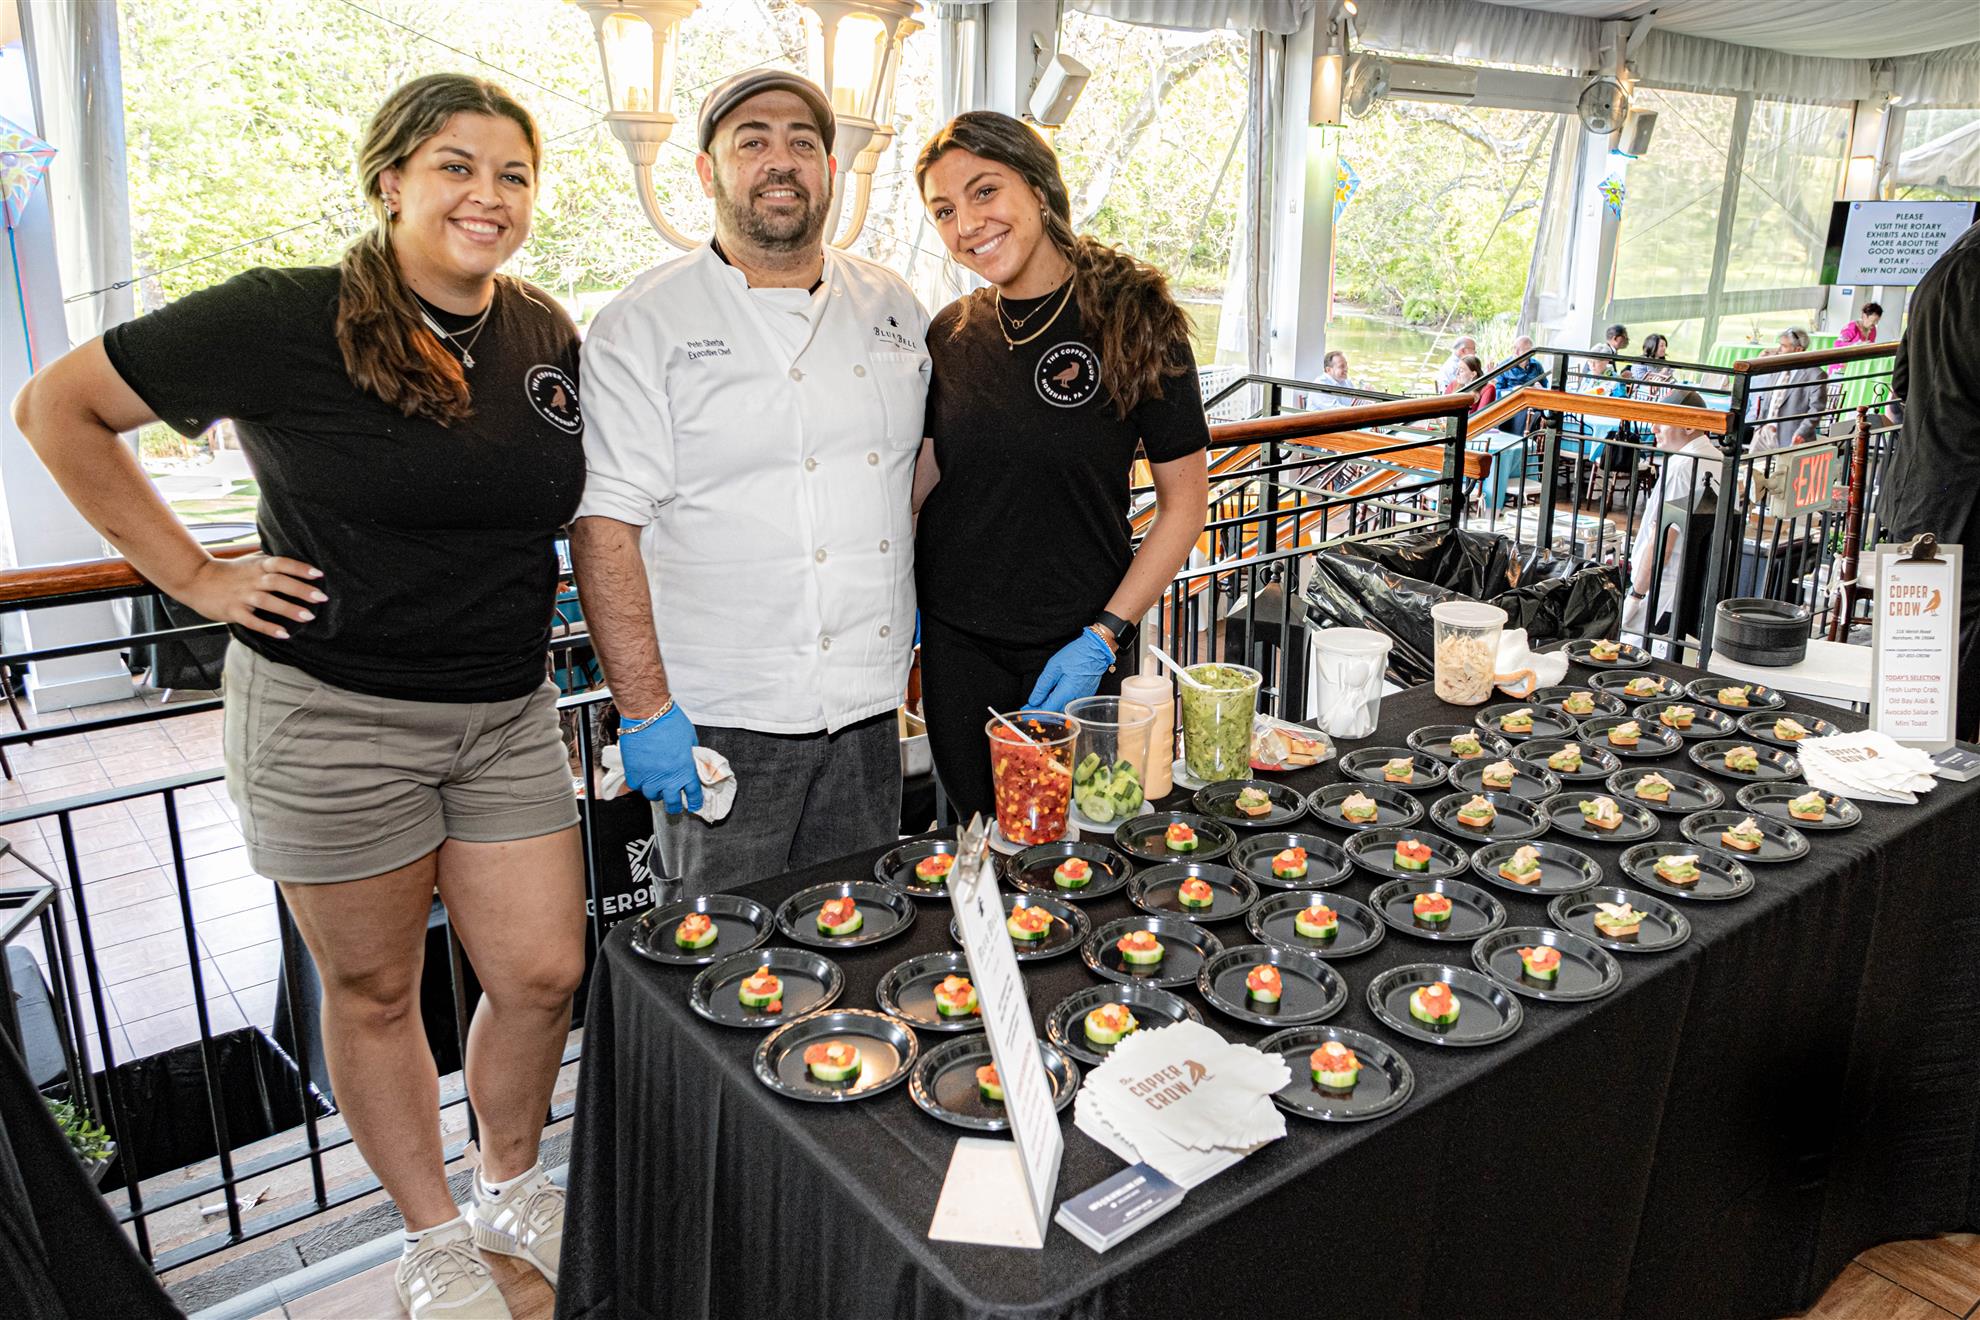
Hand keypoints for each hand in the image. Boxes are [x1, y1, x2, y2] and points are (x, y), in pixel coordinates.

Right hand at [177, 554, 325, 639]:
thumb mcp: (250, 561)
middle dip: (301, 589)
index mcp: (258, 566)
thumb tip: (297, 560)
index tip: (318, 574)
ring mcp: (242, 596)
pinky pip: (252, 621)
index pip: (281, 563)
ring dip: (288, 609)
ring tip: (308, 616)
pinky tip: (284, 633)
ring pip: (267, 601)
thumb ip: (270, 562)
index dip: (299, 568)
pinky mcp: (233, 611)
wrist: (196, 579)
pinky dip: (268, 627)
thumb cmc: (230, 572)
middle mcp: (251, 579)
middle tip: (321, 597)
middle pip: (278, 582)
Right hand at [619, 704, 701, 814]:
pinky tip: (642, 777)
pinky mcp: (633, 773)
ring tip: (657, 786)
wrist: (647, 714)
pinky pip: (636, 786)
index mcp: (685, 770)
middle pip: (672, 803)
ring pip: (652, 796)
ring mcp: (649, 778)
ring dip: (656, 792)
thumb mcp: (690, 739)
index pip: (693, 794)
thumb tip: (690, 759)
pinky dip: (639, 783)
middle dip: (675, 806)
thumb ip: (690, 754)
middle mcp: (668, 778)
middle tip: (675, 805)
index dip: (695, 802)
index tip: (694, 805)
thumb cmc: (670, 722)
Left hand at [1025, 628, 1113, 711]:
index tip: (1025, 710)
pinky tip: (1053, 698)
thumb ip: (1043, 686)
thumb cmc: (1077, 654)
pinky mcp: (1085, 696)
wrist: (1097, 650)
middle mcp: (1075, 699)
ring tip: (1039, 703)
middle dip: (1041, 711)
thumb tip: (1034, 700)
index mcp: (1066, 692)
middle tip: (1029, 707)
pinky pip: (1069, 704)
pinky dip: (1059, 703)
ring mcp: (1081, 699)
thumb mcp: (1054, 666)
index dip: (1034, 711)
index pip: (1047, 709)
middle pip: (1054, 712)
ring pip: (1062, 710)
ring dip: (1050, 708)